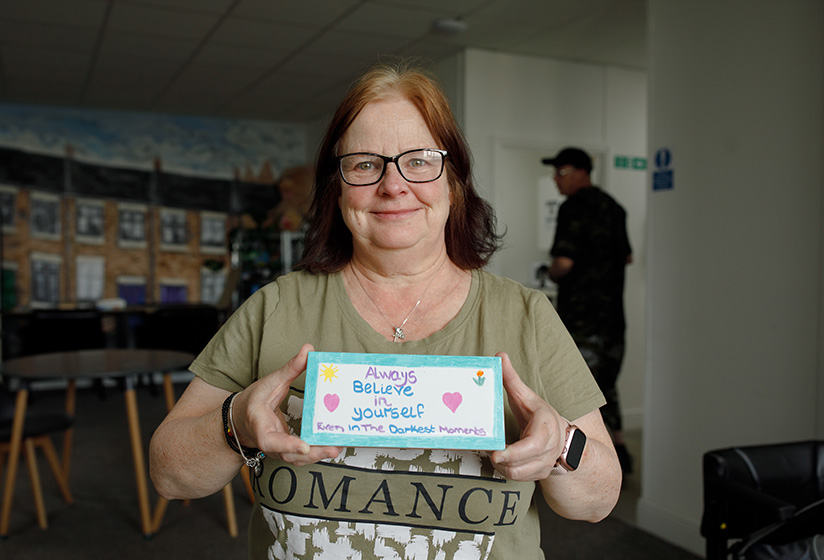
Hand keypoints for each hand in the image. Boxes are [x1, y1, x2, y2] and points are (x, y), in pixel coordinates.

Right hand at [231, 343, 341, 466]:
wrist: (241, 418)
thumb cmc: (254, 400)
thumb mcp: (270, 381)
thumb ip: (290, 368)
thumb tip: (308, 349)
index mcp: (260, 426)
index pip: (271, 440)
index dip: (288, 444)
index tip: (305, 446)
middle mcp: (269, 442)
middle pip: (289, 454)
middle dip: (312, 454)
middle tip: (333, 448)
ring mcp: (277, 449)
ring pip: (296, 458)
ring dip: (317, 456)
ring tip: (336, 447)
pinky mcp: (286, 450)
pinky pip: (300, 456)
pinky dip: (315, 453)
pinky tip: (331, 446)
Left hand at [490, 351, 566, 480]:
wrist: (562, 437)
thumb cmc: (539, 415)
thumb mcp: (527, 396)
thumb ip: (512, 379)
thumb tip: (500, 356)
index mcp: (546, 427)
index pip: (534, 445)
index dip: (514, 452)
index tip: (496, 454)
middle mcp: (549, 449)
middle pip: (522, 464)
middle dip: (503, 461)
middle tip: (489, 451)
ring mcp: (545, 464)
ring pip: (518, 474)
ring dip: (503, 467)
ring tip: (494, 453)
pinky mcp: (539, 475)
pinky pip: (519, 478)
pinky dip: (507, 471)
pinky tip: (501, 460)